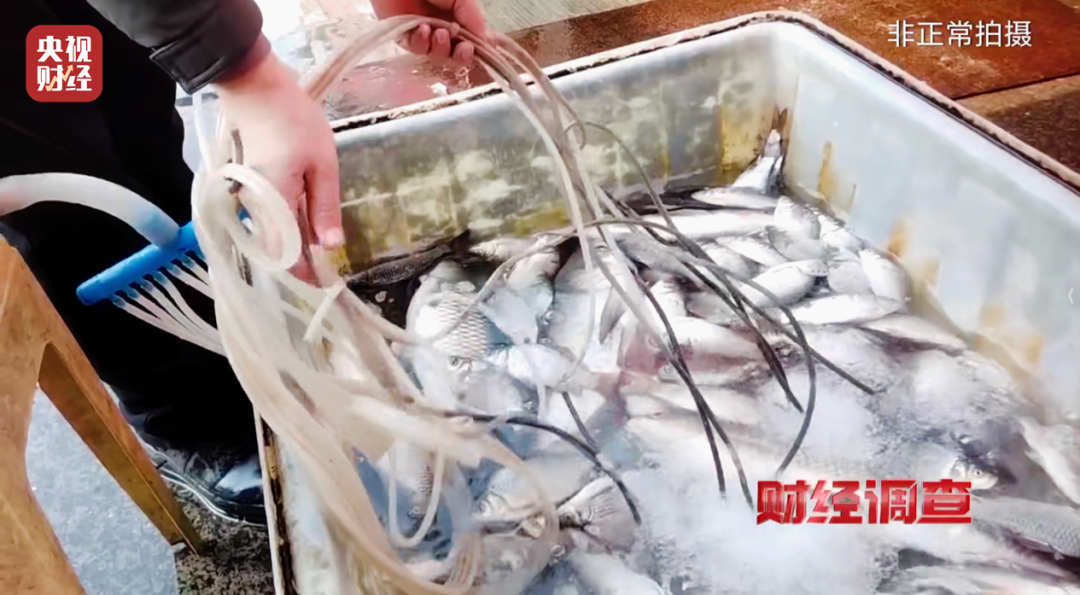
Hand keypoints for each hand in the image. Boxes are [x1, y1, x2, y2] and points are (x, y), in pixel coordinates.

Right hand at [214, 47, 342, 277]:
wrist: (256, 90)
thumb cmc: (294, 123)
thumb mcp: (322, 166)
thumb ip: (325, 208)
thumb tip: (332, 247)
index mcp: (272, 207)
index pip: (285, 257)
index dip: (306, 274)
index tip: (328, 283)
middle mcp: (256, 209)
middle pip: (278, 249)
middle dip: (303, 263)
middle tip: (332, 272)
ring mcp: (252, 199)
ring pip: (276, 234)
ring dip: (298, 245)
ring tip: (325, 252)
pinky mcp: (254, 188)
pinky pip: (273, 217)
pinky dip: (291, 227)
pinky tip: (311, 226)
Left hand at [370, 0, 489, 65]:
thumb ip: (474, 18)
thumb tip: (487, 41)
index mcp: (460, 18)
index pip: (471, 42)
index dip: (475, 50)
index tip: (477, 49)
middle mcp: (443, 28)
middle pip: (454, 55)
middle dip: (460, 55)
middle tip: (464, 48)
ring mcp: (424, 33)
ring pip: (436, 54)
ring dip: (441, 48)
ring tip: (440, 33)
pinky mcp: (403, 35)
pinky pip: (415, 48)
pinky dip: (421, 42)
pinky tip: (423, 30)